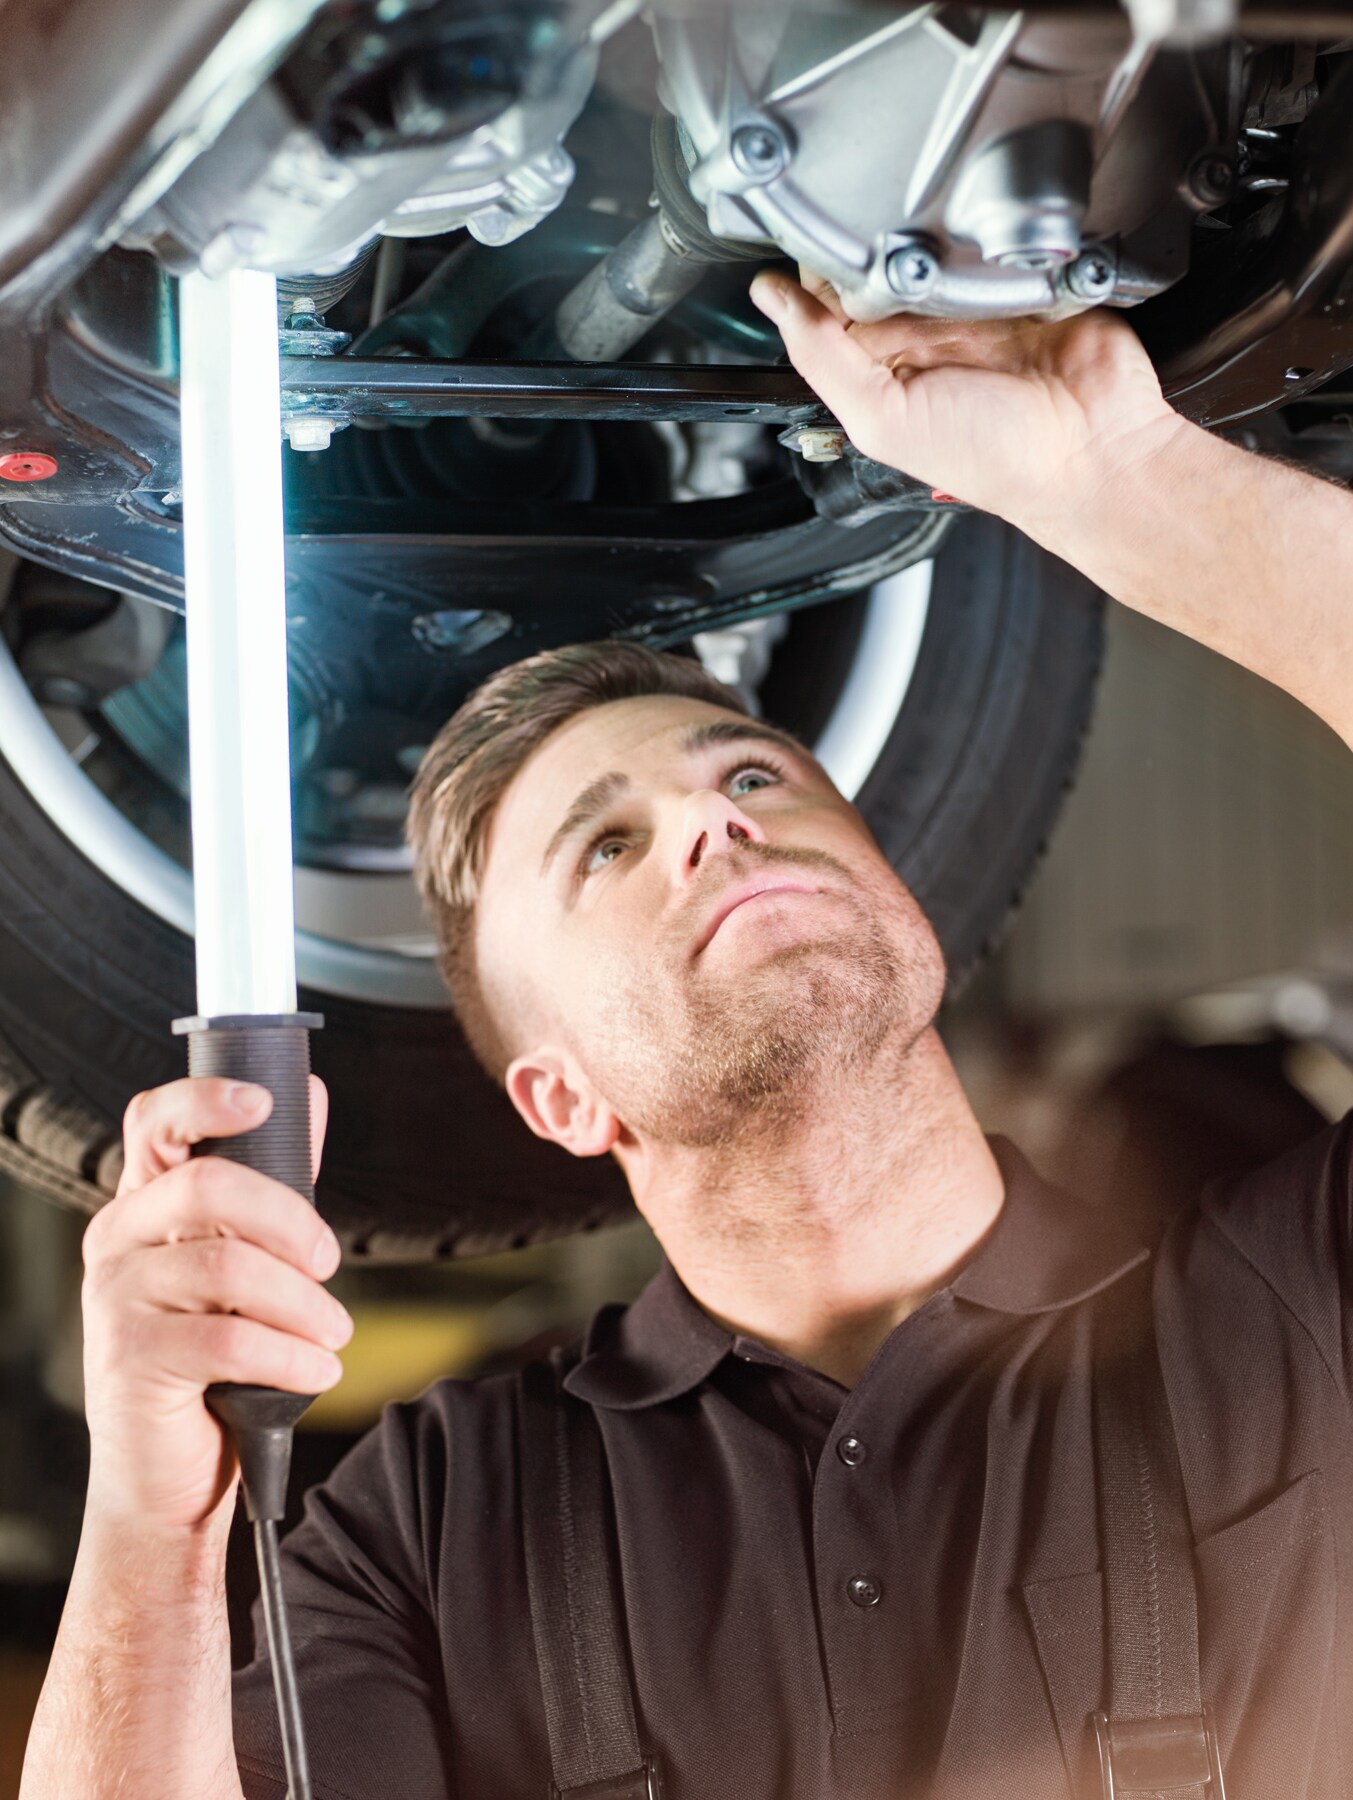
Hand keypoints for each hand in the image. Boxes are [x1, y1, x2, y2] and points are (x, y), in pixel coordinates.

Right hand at [80, 1074, 347, 1534]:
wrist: (169, 1472)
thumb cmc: (211, 1357)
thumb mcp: (244, 1259)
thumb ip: (273, 1180)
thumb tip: (307, 1095)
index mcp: (144, 1202)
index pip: (155, 1123)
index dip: (205, 1100)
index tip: (262, 1100)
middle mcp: (117, 1239)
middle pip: (209, 1187)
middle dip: (291, 1220)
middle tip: (329, 1261)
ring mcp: (116, 1298)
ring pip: (229, 1267)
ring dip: (303, 1302)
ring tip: (332, 1333)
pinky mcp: (130, 1360)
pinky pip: (229, 1340)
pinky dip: (292, 1355)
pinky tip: (316, 1369)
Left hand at [749, 271, 1186, 537]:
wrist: (1093, 453)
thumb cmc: (997, 460)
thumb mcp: (883, 418)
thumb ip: (821, 357)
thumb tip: (769, 297)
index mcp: (881, 367)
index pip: (830, 298)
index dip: (824, 272)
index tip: (827, 250)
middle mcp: (926, 332)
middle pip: (881, 261)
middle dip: (885, 253)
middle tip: (907, 267)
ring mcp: (978, 304)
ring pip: (938, 243)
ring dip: (942, 242)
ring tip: (958, 271)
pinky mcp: (1028, 281)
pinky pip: (998, 239)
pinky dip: (994, 239)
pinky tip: (995, 254)